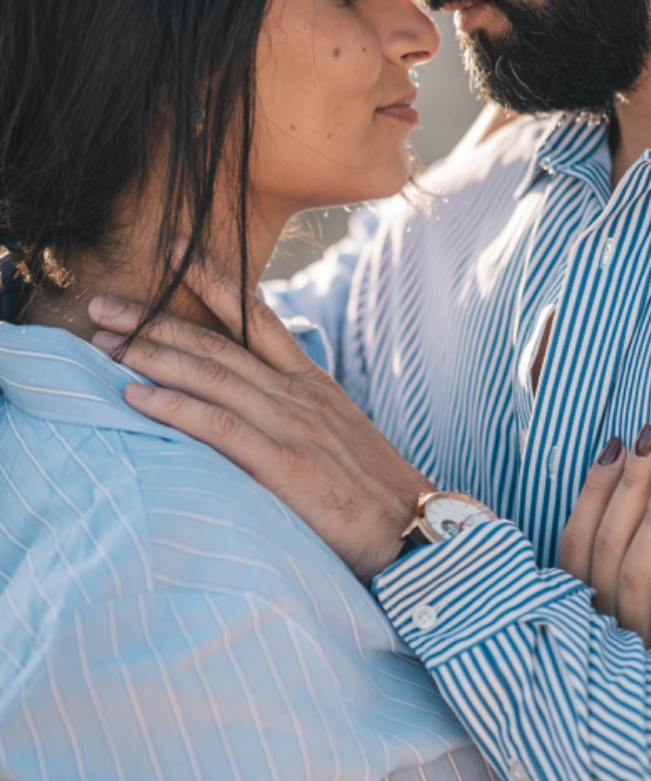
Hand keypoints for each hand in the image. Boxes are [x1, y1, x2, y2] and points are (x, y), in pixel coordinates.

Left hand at [89, 257, 430, 583]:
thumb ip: (295, 412)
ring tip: (106, 343)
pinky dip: (174, 408)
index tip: (175, 250)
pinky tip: (135, 398)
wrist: (418, 530)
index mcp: (311, 383)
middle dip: (155, 320)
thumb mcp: (338, 435)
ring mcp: (293, 426)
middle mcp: (298, 394)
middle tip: (103, 305)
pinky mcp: (286, 465)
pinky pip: (220, 427)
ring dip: (153, 356)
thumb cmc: (373, 492)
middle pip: (218, 342)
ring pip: (212, 375)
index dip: (213, 278)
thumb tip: (249, 403)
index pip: (256, 316)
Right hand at [559, 425, 650, 650]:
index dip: (593, 489)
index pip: (575, 536)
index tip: (616, 444)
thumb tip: (605, 485)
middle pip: (607, 543)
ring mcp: (629, 641)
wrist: (618, 722)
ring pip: (637, 573)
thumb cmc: (599, 645)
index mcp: (568, 598)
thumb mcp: (580, 603)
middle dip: (628, 485)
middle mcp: (594, 616)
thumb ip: (585, 559)